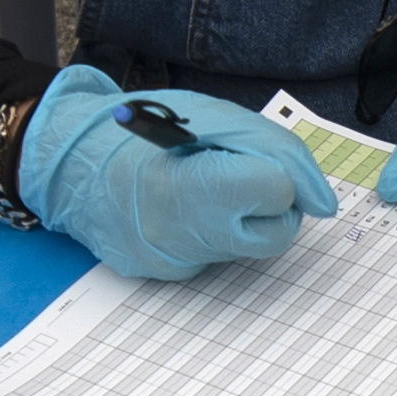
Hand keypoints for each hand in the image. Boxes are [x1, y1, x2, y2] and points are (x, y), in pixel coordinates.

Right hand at [21, 62, 332, 280]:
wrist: (71, 167)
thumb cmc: (143, 132)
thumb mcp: (213, 117)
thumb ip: (277, 152)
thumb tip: (325, 202)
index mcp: (191, 188)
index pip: (276, 195)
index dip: (273, 172)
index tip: (247, 159)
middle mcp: (182, 238)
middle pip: (276, 235)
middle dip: (270, 204)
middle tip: (235, 174)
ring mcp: (174, 265)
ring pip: (250, 249)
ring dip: (240, 217)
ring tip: (200, 187)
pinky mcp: (169, 279)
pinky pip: (219, 257)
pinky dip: (213, 231)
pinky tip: (183, 208)